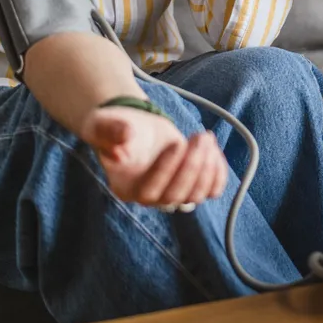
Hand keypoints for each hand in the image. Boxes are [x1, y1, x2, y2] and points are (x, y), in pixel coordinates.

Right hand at [81, 106, 227, 208]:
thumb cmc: (114, 126)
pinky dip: (219, 174)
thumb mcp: (103, 124)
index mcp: (126, 188)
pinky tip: (214, 150)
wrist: (133, 125)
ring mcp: (172, 193)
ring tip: (206, 138)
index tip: (177, 143)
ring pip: (196, 196)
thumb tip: (123, 138)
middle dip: (192, 167)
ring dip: (207, 168)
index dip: (166, 170)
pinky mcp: (191, 184)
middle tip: (200, 137)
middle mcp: (149, 198)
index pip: (149, 191)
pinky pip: (211, 190)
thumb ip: (109, 131)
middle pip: (175, 197)